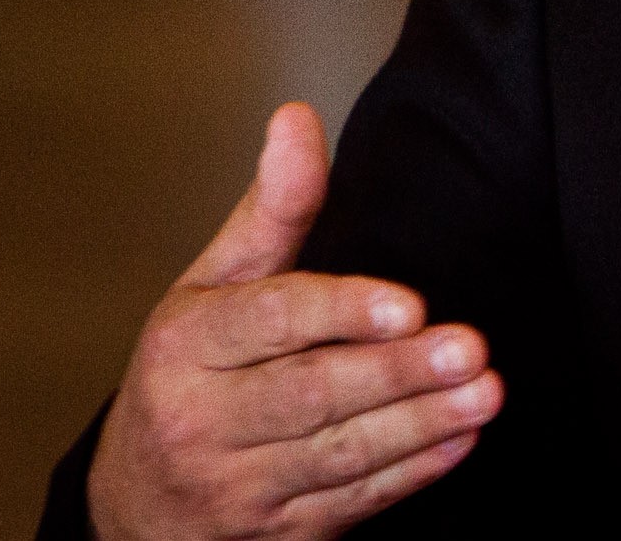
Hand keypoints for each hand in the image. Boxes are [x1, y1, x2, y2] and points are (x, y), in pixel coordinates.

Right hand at [86, 104, 501, 539]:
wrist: (137, 499)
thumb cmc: (191, 374)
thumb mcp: (214, 286)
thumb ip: (272, 210)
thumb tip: (297, 120)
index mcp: (188, 346)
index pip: (270, 322)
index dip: (342, 311)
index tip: (407, 303)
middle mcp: (202, 420)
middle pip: (311, 393)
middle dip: (397, 373)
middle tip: (469, 347)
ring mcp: (236, 486)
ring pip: (338, 455)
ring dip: (419, 425)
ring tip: (483, 392)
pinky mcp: (274, 535)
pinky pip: (350, 504)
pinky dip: (410, 475)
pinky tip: (459, 441)